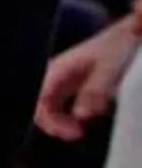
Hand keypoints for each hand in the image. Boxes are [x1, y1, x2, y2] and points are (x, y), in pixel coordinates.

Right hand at [34, 20, 139, 140]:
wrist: (128, 33)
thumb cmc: (118, 46)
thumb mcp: (109, 68)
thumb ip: (94, 91)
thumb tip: (81, 115)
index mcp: (58, 69)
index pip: (40, 101)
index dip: (51, 121)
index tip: (73, 132)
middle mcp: (56, 74)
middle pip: (42, 106)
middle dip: (55, 124)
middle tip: (77, 134)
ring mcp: (64, 79)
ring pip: (51, 106)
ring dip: (62, 121)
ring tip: (80, 130)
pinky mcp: (74, 83)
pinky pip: (62, 104)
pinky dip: (70, 116)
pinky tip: (85, 119)